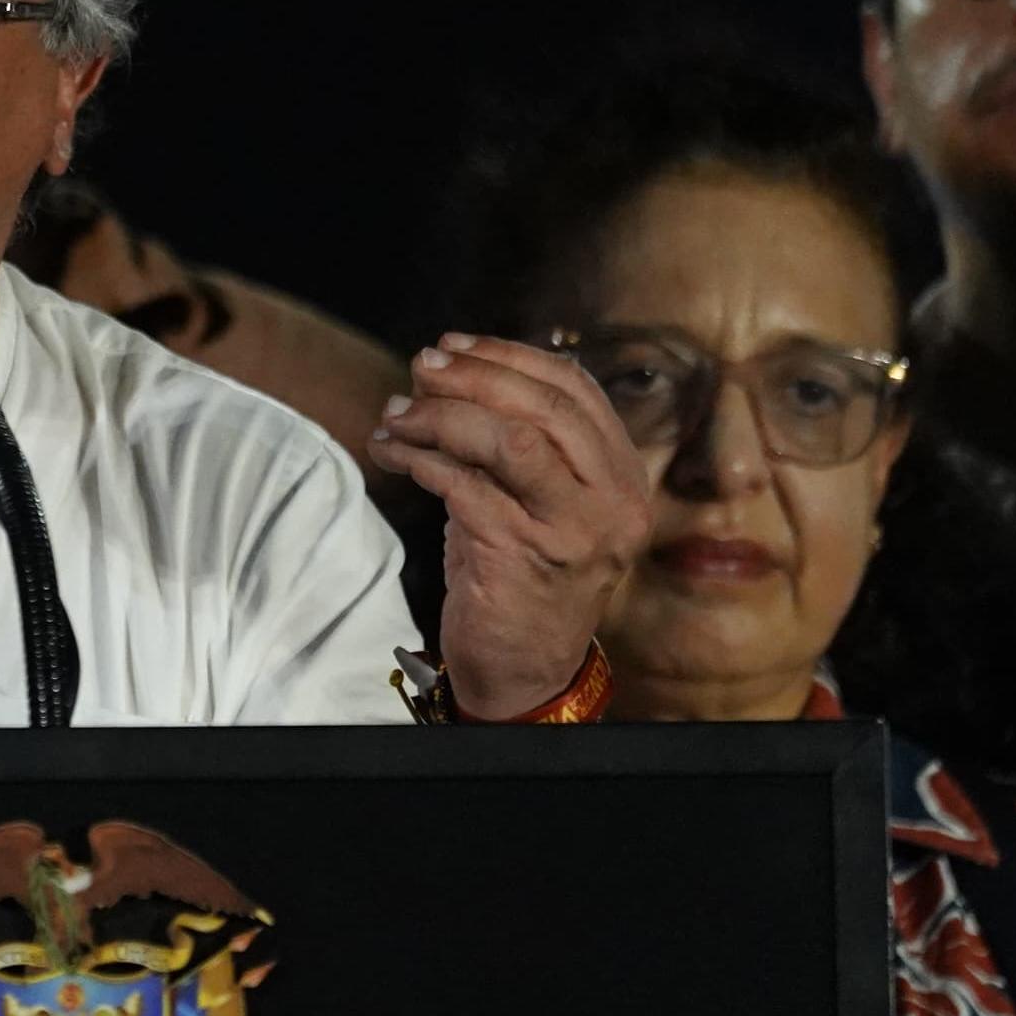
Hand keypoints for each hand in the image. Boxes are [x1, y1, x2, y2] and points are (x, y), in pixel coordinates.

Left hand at [363, 333, 653, 716]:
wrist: (523, 669)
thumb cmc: (522, 574)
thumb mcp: (538, 500)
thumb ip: (519, 440)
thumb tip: (451, 369)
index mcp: (623, 479)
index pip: (576, 390)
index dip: (511, 357)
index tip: (456, 345)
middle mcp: (613, 504)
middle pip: (546, 408)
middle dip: (474, 376)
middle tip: (421, 366)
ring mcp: (573, 532)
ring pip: (509, 441)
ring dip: (442, 416)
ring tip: (397, 413)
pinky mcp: (522, 557)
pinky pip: (464, 486)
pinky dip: (420, 459)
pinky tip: (392, 453)